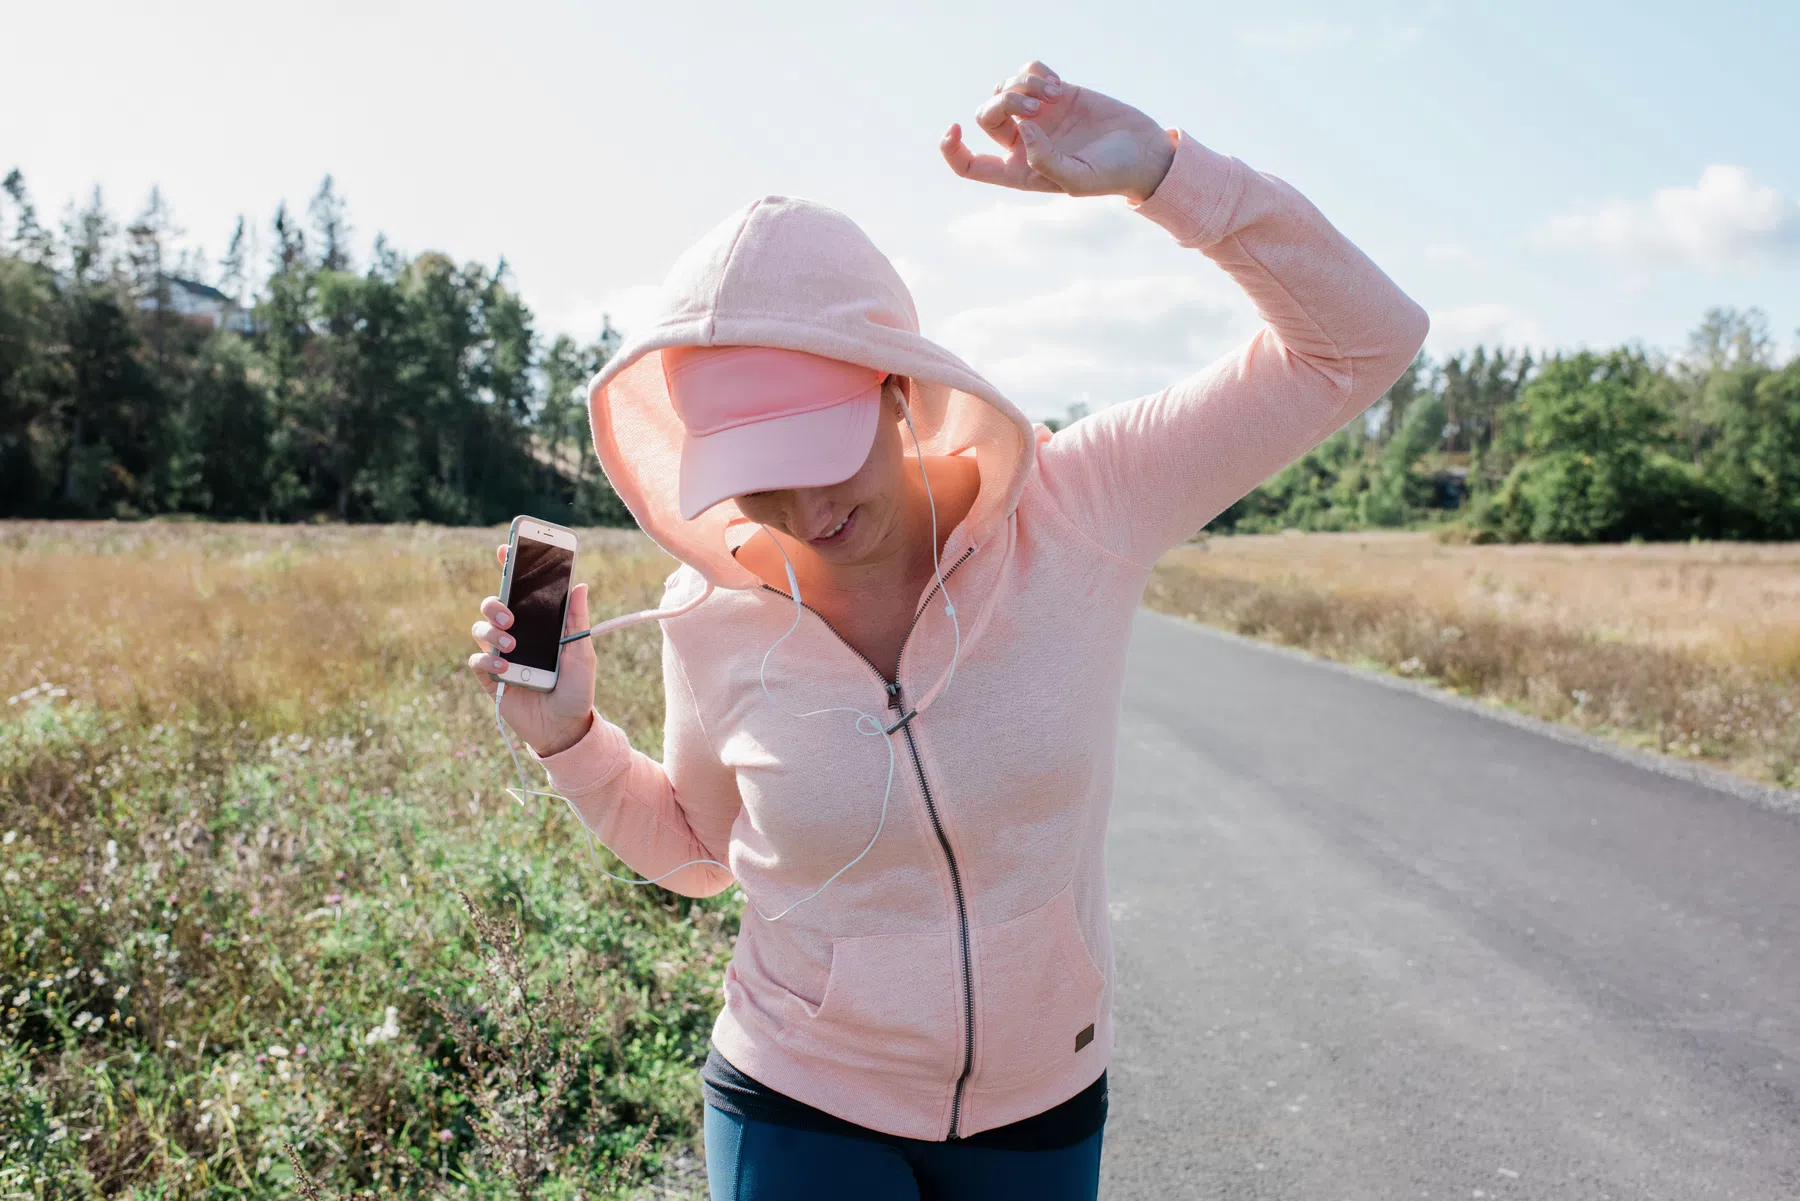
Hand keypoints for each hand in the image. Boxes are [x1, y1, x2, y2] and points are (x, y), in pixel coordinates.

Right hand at [467, 542, 597, 756]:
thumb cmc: (577, 690)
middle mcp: (516, 635)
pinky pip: (477, 662)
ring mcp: (500, 656)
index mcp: (538, 624)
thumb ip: (576, 621)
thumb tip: (580, 585)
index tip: (506, 548)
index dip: (511, 568)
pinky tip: (504, 668)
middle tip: (510, 613)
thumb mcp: (582, 653)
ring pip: (480, 630)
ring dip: (491, 633)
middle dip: (495, 603)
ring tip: (512, 646)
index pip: (520, 591)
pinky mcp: (491, 680)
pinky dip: (487, 661)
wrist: (567, 728)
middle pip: (493, 605)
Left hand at [939, 59, 1175, 202]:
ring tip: (1054, 95)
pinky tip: (1060, 87)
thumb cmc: (1112, 173)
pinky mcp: (1054, 92)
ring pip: (1004, 88)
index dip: (952, 149)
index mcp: (1019, 171)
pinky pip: (1027, 70)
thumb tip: (1023, 131)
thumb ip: (1045, 162)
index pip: (970, 165)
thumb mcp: (1079, 179)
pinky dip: (1038, 72)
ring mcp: (1037, 115)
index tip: (954, 128)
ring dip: (1023, 84)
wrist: (1143, 150)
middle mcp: (1023, 143)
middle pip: (985, 115)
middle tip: (1036, 105)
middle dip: (1004, 102)